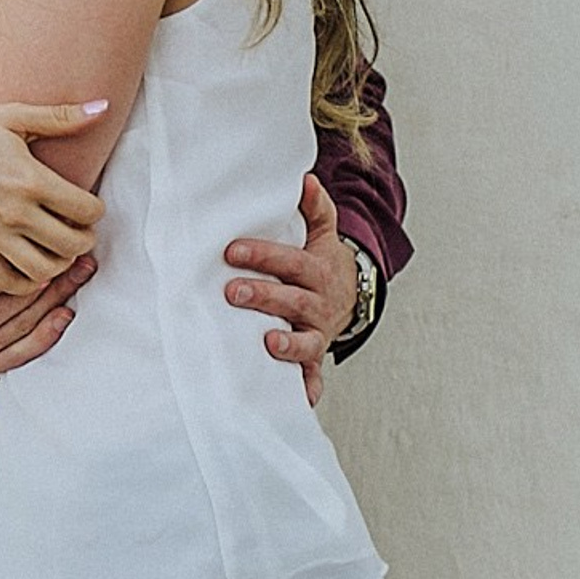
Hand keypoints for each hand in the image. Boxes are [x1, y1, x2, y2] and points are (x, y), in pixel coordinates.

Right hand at [0, 105, 104, 296]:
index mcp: (31, 179)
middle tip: (77, 228)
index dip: (95, 209)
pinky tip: (29, 264)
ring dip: (60, 262)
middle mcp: (16, 213)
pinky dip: (27, 281)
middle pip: (73, 244)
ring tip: (56, 248)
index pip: (87, 210)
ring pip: (46, 269)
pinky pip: (10, 282)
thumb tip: (102, 106)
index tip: (86, 204)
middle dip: (84, 238)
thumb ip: (60, 116)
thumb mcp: (11, 116)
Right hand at [0, 216, 95, 389]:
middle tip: (82, 249)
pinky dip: (46, 336)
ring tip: (82, 273)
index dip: (28, 253)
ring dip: (58, 298)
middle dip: (55, 274)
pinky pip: (19, 355)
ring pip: (25, 325)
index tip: (50, 231)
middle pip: (20, 300)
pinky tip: (63, 316)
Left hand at [224, 173, 357, 407]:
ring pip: (307, 340)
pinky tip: (299, 399)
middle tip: (232, 292)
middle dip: (264, 296)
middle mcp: (318, 303)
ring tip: (268, 342)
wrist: (348, 296)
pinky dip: (308, 388)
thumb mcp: (321, 233)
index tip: (231, 251)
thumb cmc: (318, 261)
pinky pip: (314, 375)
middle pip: (293, 299)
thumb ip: (315, 208)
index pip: (289, 260)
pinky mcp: (315, 357)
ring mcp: (317, 332)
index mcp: (315, 270)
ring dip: (289, 343)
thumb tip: (305, 179)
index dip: (262, 255)